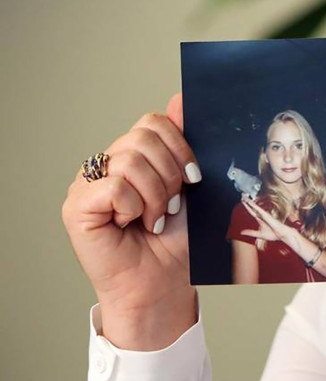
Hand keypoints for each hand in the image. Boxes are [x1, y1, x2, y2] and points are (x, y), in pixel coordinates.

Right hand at [61, 93, 198, 349]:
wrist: (164, 283)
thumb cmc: (176, 240)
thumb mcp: (189, 186)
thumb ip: (183, 143)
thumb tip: (181, 97)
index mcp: (133, 156)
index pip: (153, 122)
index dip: (180, 145)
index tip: (193, 177)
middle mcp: (107, 164)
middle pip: (143, 136)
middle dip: (170, 173)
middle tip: (172, 204)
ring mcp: (88, 183)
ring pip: (130, 161)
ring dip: (155, 195)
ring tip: (155, 218)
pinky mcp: (77, 205)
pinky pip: (114, 186)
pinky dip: (135, 207)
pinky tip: (134, 224)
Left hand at [240, 196, 290, 243]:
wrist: (281, 235)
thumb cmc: (273, 234)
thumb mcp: (259, 234)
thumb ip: (250, 233)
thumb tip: (241, 232)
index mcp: (260, 219)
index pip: (251, 211)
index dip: (247, 206)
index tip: (243, 202)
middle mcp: (261, 215)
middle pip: (252, 207)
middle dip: (246, 201)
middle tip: (242, 196)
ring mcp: (263, 214)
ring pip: (254, 206)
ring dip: (248, 201)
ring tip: (243, 196)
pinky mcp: (265, 215)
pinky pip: (258, 209)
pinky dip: (253, 205)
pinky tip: (249, 201)